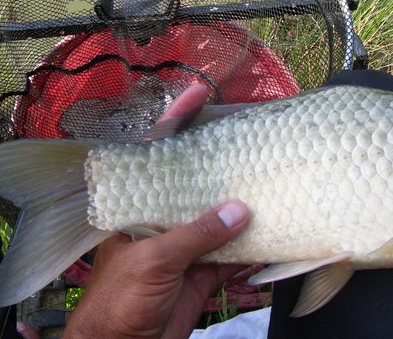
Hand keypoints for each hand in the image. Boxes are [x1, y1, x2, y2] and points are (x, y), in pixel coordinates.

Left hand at [64, 83, 249, 337]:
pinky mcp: (204, 272)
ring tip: (273, 183)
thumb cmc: (118, 300)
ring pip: (220, 219)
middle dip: (222, 166)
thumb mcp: (153, 261)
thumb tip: (237, 211)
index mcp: (141, 207)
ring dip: (244, 207)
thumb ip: (194, 235)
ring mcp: (187, 245)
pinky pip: (233, 253)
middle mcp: (165, 219)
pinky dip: (253, 246)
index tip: (199, 93)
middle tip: (251, 141)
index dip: (177, 123)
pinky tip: (274, 232)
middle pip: (197, 184)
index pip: (157, 157)